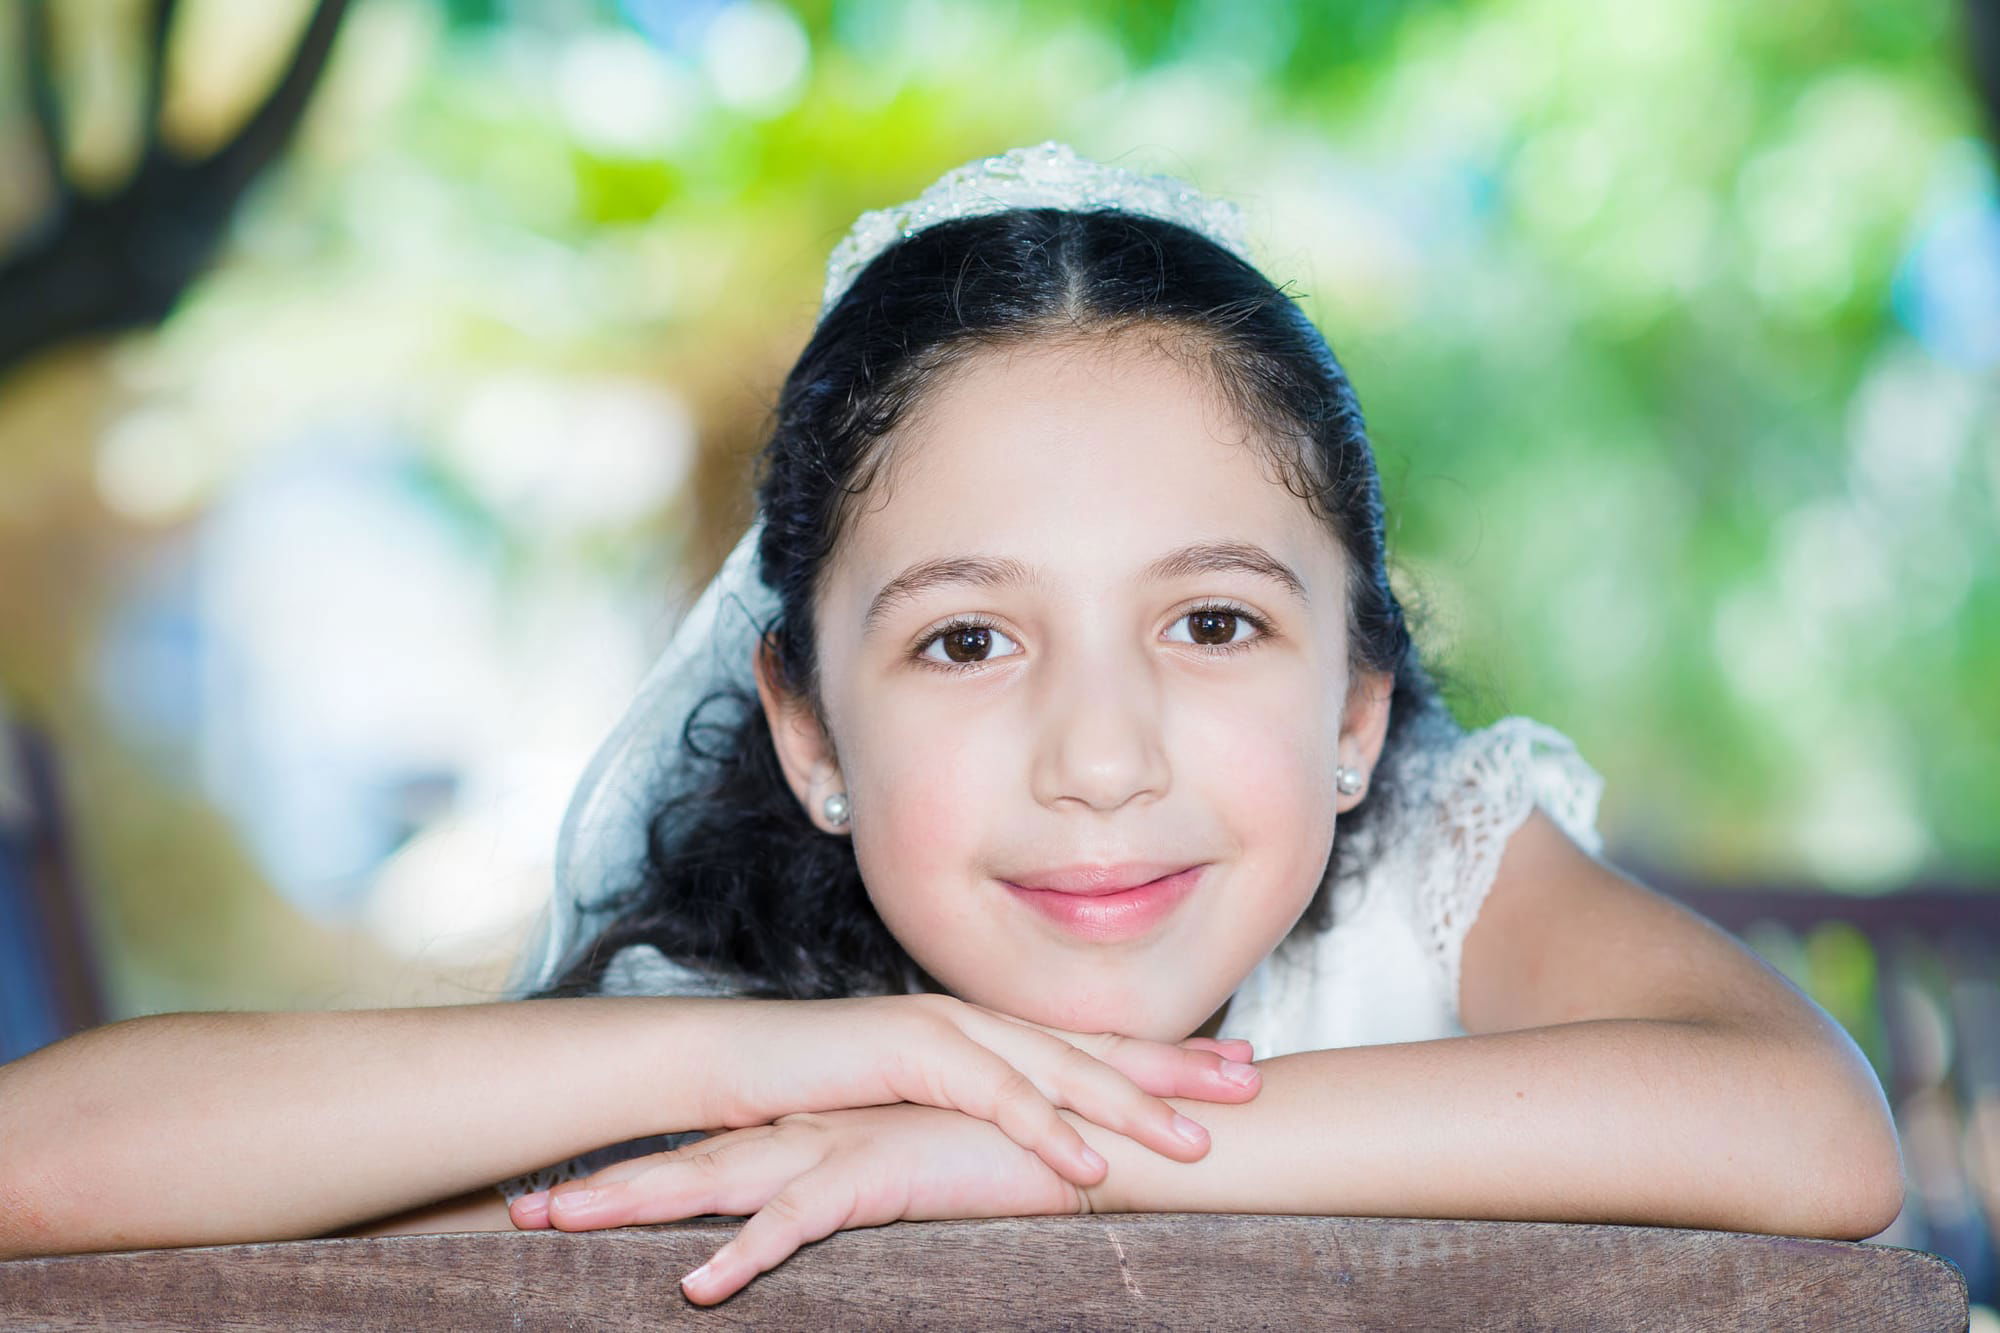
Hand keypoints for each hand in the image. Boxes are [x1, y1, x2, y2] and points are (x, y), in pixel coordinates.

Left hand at [509, 1102, 1104, 1305]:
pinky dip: (748, 1255)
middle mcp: (815, 1137)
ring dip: (637, 1204)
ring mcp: (842, 1147)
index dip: (638, 1183)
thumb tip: (819, 1219)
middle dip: (607, 1190)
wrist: (1081, 1130)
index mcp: (818, 1141)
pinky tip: (698, 1287)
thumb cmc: (999, 1164)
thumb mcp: (913, 1188)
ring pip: (719, 1180)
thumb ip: (860, 1195)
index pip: (711, 1160)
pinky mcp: (881, 1171)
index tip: (563, 1208)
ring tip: (559, 1227)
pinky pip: (800, 1220)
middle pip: (691, 1164)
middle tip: (519, 1216)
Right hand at [705, 993, 1261, 1188]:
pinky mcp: (907, 1053)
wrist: (729, 1064)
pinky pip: (991, 1096)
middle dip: (1179, 1065)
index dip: (1168, 1055)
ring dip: (1131, 1106)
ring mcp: (945, 1028)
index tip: (1236, 1068)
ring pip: (1058, 1068)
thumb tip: (1028, 1147)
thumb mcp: (913, 1108)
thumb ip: (971, 1116)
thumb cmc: (817, 1092)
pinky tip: (1091, 1165)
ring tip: (1197, 1143)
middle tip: (1253, 1081)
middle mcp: (976, 1019)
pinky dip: (1045, 1129)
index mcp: (984, 1031)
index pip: (1092, 1043)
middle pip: (1096, 1044)